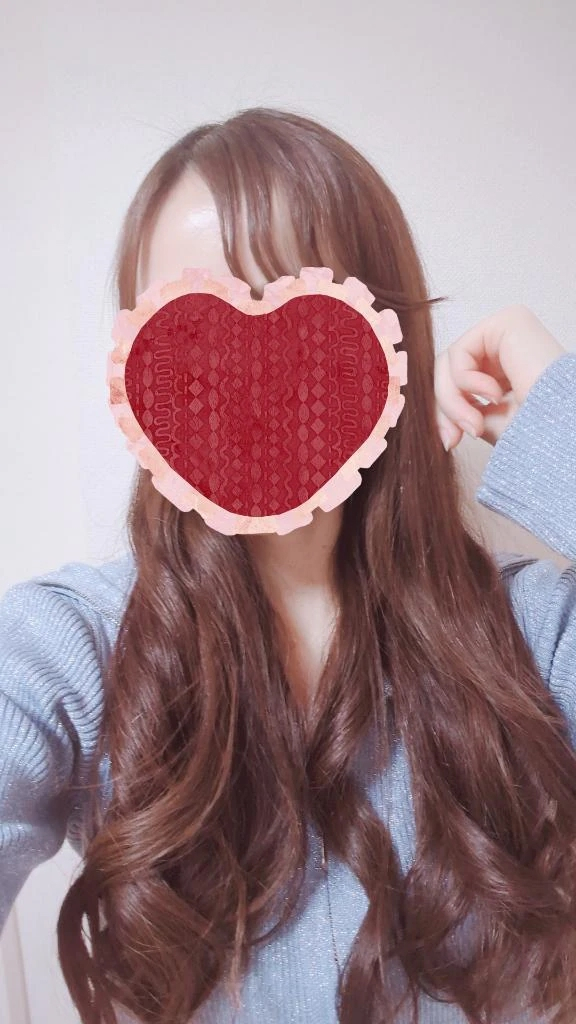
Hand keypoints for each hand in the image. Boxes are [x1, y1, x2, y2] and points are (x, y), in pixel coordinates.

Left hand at [435, 304, 566, 449]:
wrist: (563, 430)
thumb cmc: (539, 432)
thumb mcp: (488, 422)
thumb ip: (461, 409)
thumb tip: (438, 418)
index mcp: (506, 368)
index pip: (457, 381)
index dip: (446, 412)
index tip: (449, 443)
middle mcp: (506, 347)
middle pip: (448, 371)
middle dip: (445, 408)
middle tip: (454, 439)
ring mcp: (507, 331)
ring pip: (448, 363)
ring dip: (453, 401)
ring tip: (475, 425)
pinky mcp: (507, 322)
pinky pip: (459, 352)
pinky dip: (467, 382)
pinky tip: (495, 395)